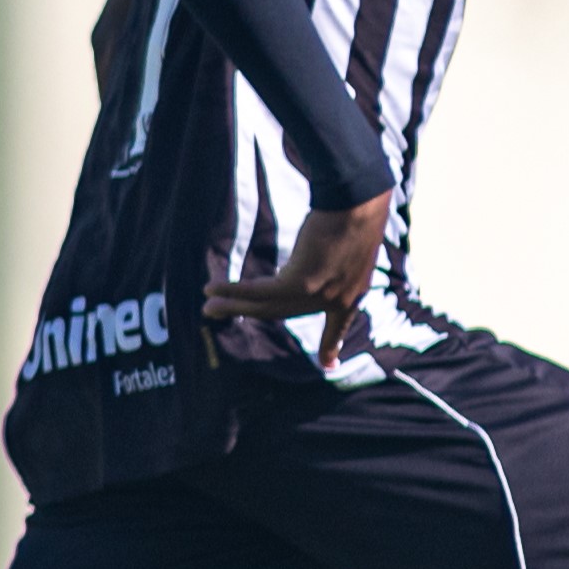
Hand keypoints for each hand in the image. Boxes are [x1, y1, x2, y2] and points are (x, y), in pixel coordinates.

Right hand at [202, 190, 393, 367]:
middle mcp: (335, 300)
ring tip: (208, 307)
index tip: (330, 365)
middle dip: (248, 314)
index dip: (333, 345)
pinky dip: (233, 291)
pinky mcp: (300, 283)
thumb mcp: (352, 240)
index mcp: (352, 293)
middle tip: (221, 313)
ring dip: (233, 306)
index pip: (340, 326)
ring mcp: (317, 295)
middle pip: (285, 312)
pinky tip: (212, 289)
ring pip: (267, 306)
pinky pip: (259, 291)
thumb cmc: (359, 208)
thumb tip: (316, 251)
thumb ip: (334, 257)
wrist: (359, 203)